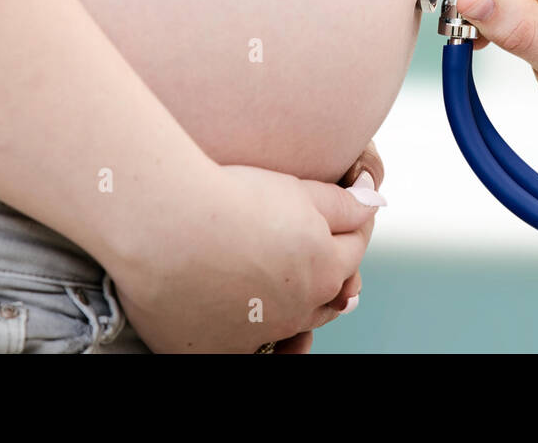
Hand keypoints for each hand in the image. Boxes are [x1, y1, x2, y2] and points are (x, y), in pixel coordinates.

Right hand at [113, 160, 384, 352]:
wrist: (162, 223)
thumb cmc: (229, 197)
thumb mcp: (297, 189)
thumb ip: (342, 204)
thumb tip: (375, 202)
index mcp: (323, 271)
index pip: (352, 251)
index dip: (352, 227)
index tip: (347, 210)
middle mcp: (295, 311)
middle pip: (324, 297)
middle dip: (327, 273)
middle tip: (317, 254)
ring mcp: (254, 335)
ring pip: (284, 326)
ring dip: (289, 306)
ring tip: (282, 287)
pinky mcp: (210, 348)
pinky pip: (237, 345)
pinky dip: (242, 328)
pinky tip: (236, 309)